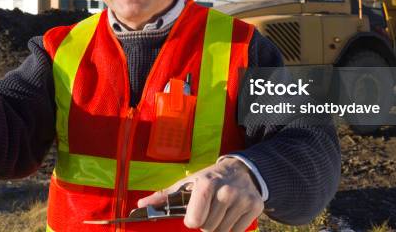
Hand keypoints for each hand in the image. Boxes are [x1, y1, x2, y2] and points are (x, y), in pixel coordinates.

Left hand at [137, 157, 263, 231]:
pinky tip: (230, 215)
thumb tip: (141, 206)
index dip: (192, 221)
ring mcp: (242, 199)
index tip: (193, 216)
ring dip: (218, 227)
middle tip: (209, 211)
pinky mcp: (255, 207)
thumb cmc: (210, 179)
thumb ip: (166, 197)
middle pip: (208, 227)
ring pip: (222, 231)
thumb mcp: (188, 183)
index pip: (195, 219)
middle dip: (205, 223)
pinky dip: (232, 229)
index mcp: (206, 184)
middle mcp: (226, 191)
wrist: (241, 170)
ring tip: (219, 212)